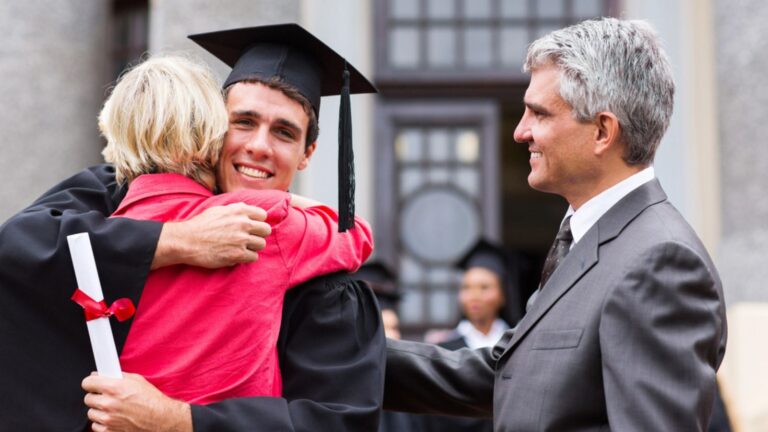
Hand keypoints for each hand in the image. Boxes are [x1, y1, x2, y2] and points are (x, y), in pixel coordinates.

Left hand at [82, 372, 190, 431]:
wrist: (160, 418)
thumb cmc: (151, 400)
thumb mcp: (136, 380)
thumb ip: (117, 377)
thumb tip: (104, 375)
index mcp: (114, 387)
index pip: (87, 382)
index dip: (91, 382)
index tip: (93, 383)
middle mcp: (108, 403)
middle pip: (88, 398)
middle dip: (97, 396)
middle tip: (107, 396)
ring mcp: (107, 419)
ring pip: (91, 413)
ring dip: (99, 410)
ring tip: (112, 408)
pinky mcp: (108, 431)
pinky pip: (95, 425)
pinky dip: (102, 422)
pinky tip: (113, 417)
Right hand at [152, 203, 270, 268]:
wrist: (187, 241)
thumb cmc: (200, 225)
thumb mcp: (218, 210)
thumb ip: (235, 209)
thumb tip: (247, 209)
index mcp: (239, 211)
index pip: (263, 215)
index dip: (258, 222)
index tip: (252, 227)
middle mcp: (242, 223)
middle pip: (266, 230)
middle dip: (259, 235)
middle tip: (249, 239)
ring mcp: (241, 239)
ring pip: (261, 244)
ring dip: (253, 247)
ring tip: (241, 248)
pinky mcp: (238, 254)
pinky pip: (254, 257)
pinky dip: (247, 258)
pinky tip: (237, 255)